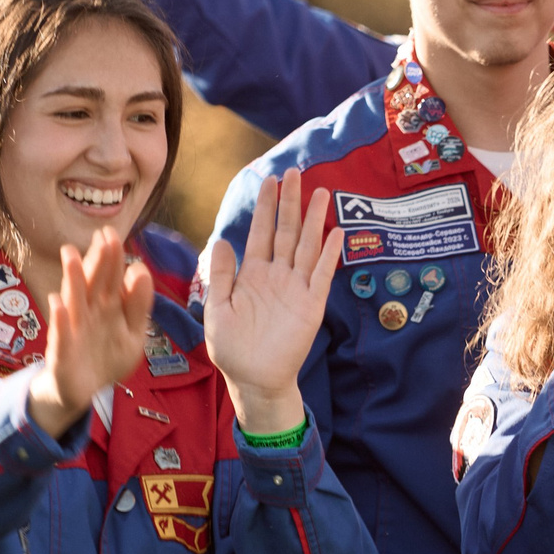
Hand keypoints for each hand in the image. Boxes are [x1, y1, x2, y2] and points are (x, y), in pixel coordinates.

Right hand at [26, 231, 154, 436]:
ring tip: (72, 255)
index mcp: (108, 306)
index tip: (114, 236)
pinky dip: (60, 321)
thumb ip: (139, 305)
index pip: (112, 277)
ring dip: (72, 279)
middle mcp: (89, 312)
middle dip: (98, 260)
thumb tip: (140, 270)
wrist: (82, 389)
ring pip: (73, 301)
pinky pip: (61, 335)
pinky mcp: (62, 351)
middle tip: (102, 235)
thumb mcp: (133, 332)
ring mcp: (74, 329)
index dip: (113, 257)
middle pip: (94, 282)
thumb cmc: (107, 356)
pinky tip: (59, 305)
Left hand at [206, 170, 342, 435]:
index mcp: (252, 275)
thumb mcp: (217, 310)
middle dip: (291, 203)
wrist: (254, 380)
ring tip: (322, 193)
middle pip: (287, 232)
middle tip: (296, 173)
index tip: (271, 180)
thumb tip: (222, 241)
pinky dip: (329, 255)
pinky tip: (335, 233)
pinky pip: (322, 275)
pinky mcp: (311, 305)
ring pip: (307, 247)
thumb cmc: (233, 349)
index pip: (261, 233)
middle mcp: (277, 276)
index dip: (266, 207)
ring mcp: (296, 289)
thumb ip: (221, 276)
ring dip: (314, 221)